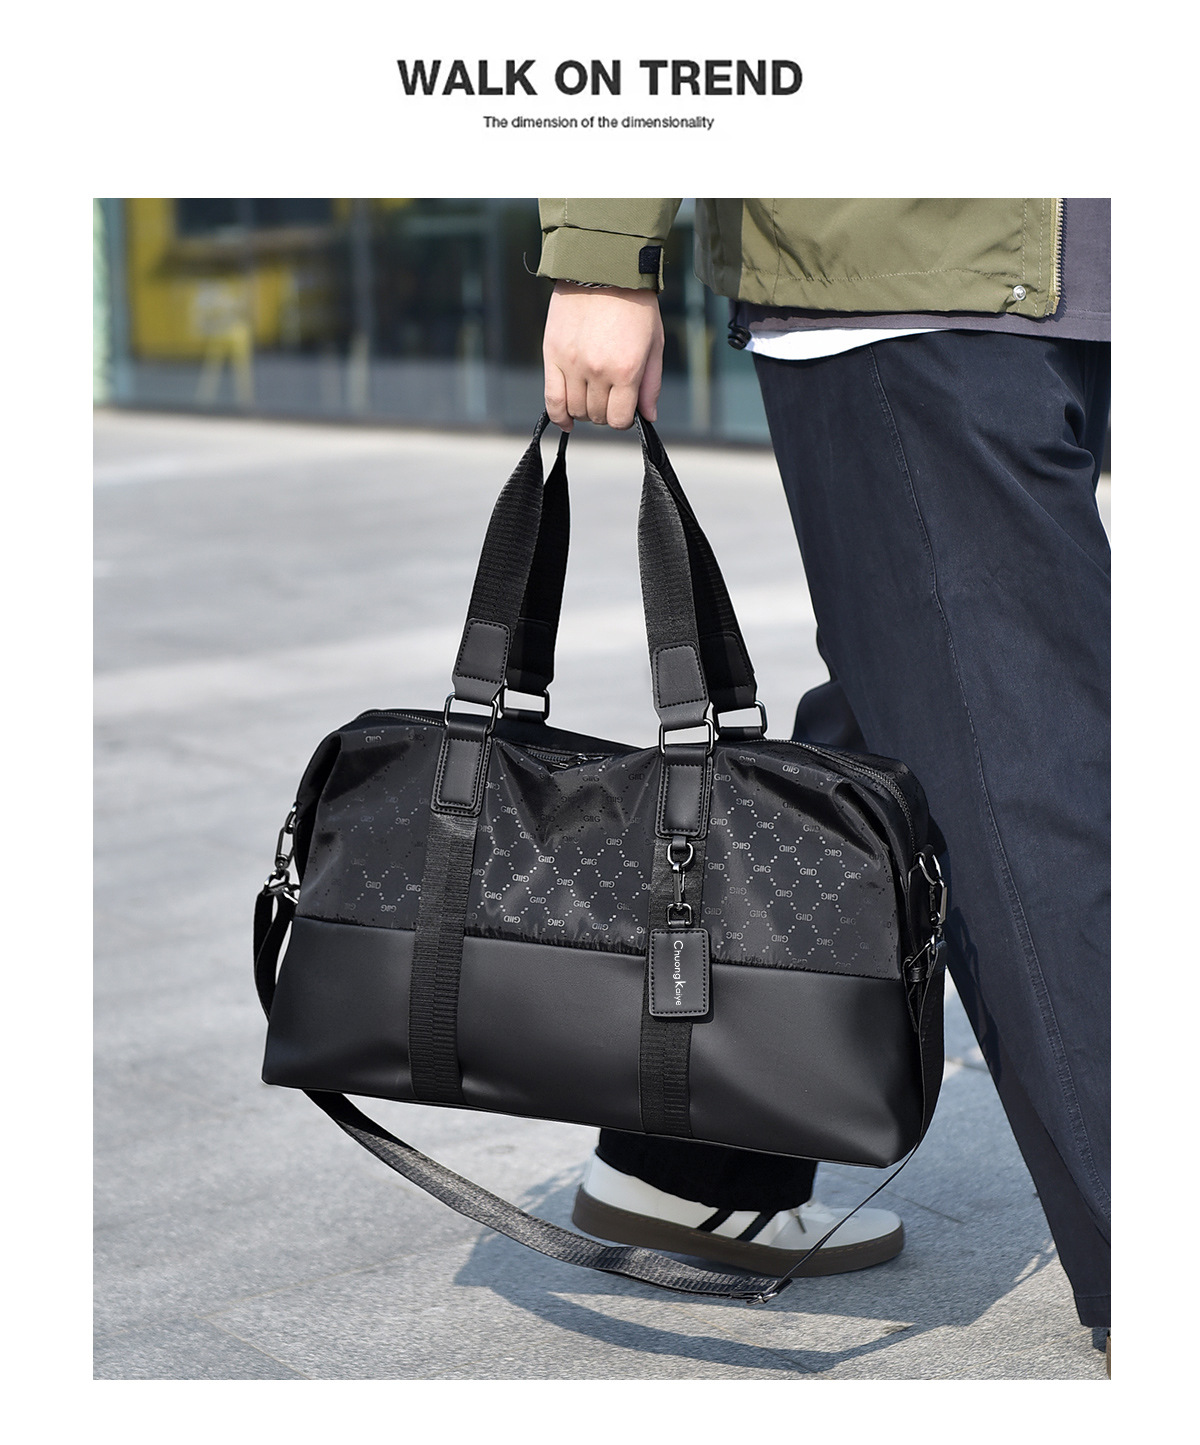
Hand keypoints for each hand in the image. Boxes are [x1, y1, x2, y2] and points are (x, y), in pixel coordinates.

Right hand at [542, 281, 663, 430]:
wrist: (602, 268)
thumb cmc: (634, 305)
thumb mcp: (655, 343)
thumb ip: (651, 383)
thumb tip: (649, 417)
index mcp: (626, 369)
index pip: (620, 419)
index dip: (624, 419)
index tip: (625, 409)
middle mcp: (597, 371)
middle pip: (597, 416)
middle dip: (605, 412)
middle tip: (609, 396)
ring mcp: (572, 365)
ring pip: (575, 410)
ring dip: (584, 410)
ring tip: (591, 395)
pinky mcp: (552, 356)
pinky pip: (551, 399)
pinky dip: (559, 416)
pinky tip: (567, 421)